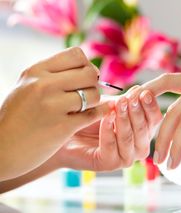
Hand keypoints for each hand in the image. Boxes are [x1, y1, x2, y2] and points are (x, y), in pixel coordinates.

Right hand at [0, 47, 109, 180]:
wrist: (2, 149)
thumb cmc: (18, 117)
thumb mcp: (27, 86)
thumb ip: (53, 75)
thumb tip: (87, 68)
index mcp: (36, 71)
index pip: (76, 54)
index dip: (86, 65)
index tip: (84, 77)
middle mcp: (44, 85)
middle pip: (89, 73)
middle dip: (93, 83)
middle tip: (87, 93)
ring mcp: (53, 106)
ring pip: (94, 94)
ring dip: (94, 102)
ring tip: (83, 107)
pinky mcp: (62, 126)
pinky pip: (93, 114)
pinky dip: (98, 114)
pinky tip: (93, 115)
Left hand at [54, 86, 162, 170]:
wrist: (64, 131)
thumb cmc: (90, 117)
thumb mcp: (111, 105)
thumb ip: (127, 100)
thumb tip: (142, 90)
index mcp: (143, 131)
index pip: (154, 119)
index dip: (151, 106)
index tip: (144, 93)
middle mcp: (138, 146)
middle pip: (145, 129)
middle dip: (137, 112)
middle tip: (130, 99)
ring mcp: (125, 157)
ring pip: (130, 139)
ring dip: (124, 121)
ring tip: (118, 106)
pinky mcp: (109, 164)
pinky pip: (112, 147)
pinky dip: (109, 131)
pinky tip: (105, 118)